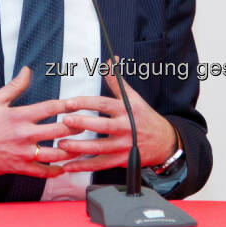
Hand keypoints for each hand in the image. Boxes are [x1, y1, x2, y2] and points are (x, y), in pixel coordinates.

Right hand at [0, 67, 74, 177]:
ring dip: (71, 150)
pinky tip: (65, 167)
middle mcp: (24, 134)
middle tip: (87, 124)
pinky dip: (56, 171)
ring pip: (56, 153)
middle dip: (76, 127)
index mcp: (20, 115)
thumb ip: (15, 86)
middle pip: (59, 130)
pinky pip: (42, 171)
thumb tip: (28, 70)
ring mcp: (23, 153)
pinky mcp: (20, 167)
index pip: (51, 107)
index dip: (68, 105)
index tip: (79, 104)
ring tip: (81, 146)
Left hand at [57, 58, 177, 172]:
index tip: (69, 102)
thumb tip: (110, 60)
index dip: (86, 102)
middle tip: (64, 120)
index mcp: (126, 110)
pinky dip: (84, 166)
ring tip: (62, 144)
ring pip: (99, 147)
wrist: (164, 142)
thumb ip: (117, 81)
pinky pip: (100, 164)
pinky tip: (69, 166)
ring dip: (79, 147)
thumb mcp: (133, 98)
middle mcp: (126, 127)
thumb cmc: (145, 118)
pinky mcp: (122, 160)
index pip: (104, 104)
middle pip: (102, 125)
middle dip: (82, 123)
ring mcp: (124, 145)